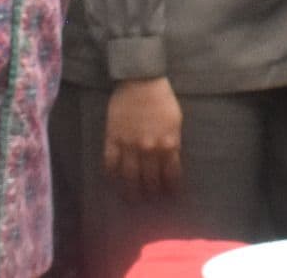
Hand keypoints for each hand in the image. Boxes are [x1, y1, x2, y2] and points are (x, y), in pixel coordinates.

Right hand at [103, 77, 183, 198]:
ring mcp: (129, 145)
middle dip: (151, 194)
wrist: (140, 81)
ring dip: (131, 192)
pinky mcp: (112, 139)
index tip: (171, 198)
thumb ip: (173, 142)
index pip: (171, 175)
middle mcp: (149, 149)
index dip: (171, 189)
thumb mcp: (176, 121)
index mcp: (168, 144)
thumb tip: (171, 161)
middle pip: (150, 180)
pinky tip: (113, 183)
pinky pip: (109, 164)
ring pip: (129, 177)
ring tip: (132, 201)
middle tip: (151, 204)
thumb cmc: (162, 99)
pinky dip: (111, 175)